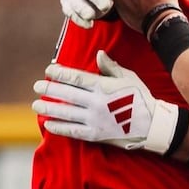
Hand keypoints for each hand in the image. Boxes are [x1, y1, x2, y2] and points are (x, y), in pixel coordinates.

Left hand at [31, 51, 180, 153]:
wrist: (152, 125)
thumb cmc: (140, 98)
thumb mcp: (128, 78)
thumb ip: (111, 67)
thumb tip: (98, 54)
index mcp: (104, 86)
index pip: (76, 78)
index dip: (60, 74)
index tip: (49, 70)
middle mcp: (97, 102)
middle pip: (67, 94)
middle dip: (50, 89)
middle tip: (37, 87)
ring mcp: (95, 120)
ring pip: (66, 113)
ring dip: (49, 108)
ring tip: (36, 105)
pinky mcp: (96, 134)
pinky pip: (73, 131)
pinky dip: (60, 127)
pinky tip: (49, 124)